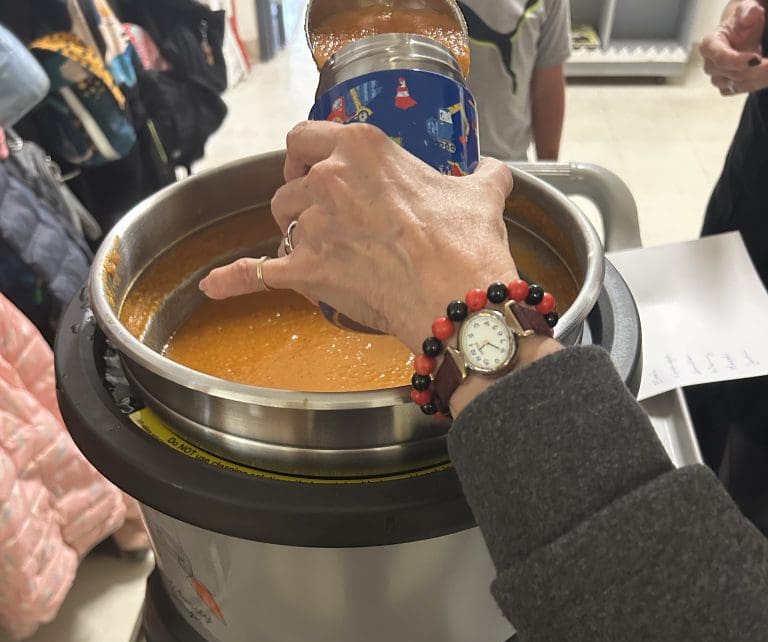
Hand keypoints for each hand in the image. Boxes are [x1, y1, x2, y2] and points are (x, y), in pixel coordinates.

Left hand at [200, 121, 517, 353]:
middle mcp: (329, 179)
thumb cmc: (467, 245)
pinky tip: (215, 286)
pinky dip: (236, 280)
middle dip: (298, 200)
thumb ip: (482, 178)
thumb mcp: (482, 195)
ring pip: (280, 224)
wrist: (459, 298)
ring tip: (318, 254)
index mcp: (363, 147)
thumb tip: (495, 175)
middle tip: (317, 218)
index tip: (314, 171)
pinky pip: (259, 273)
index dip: (304, 156)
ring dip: (291, 236)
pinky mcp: (307, 270)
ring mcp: (314, 225)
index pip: (306, 137)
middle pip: (288, 184)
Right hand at [700, 0, 767, 94]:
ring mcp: (717, 79)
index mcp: (709, 45)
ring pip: (738, 84)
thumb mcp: (746, 10)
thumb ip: (748, 11)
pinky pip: (742, 89)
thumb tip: (751, 13)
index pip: (720, 58)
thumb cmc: (741, 23)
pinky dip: (756, 83)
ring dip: (759, 78)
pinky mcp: (726, 87)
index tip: (757, 58)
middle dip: (756, 70)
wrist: (741, 35)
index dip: (738, 61)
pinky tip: (766, 74)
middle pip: (732, 73)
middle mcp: (710, 65)